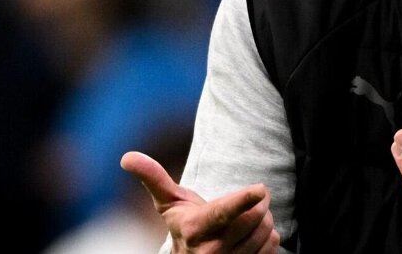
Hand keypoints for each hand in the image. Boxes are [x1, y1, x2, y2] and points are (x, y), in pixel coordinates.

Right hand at [120, 151, 281, 253]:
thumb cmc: (184, 223)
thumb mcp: (169, 202)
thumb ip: (153, 177)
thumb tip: (127, 157)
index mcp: (195, 229)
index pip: (223, 212)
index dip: (243, 200)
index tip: (260, 189)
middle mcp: (212, 251)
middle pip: (254, 216)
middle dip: (258, 202)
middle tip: (250, 199)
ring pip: (267, 230)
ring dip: (264, 219)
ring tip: (246, 218)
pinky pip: (274, 246)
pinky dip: (269, 236)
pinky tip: (252, 235)